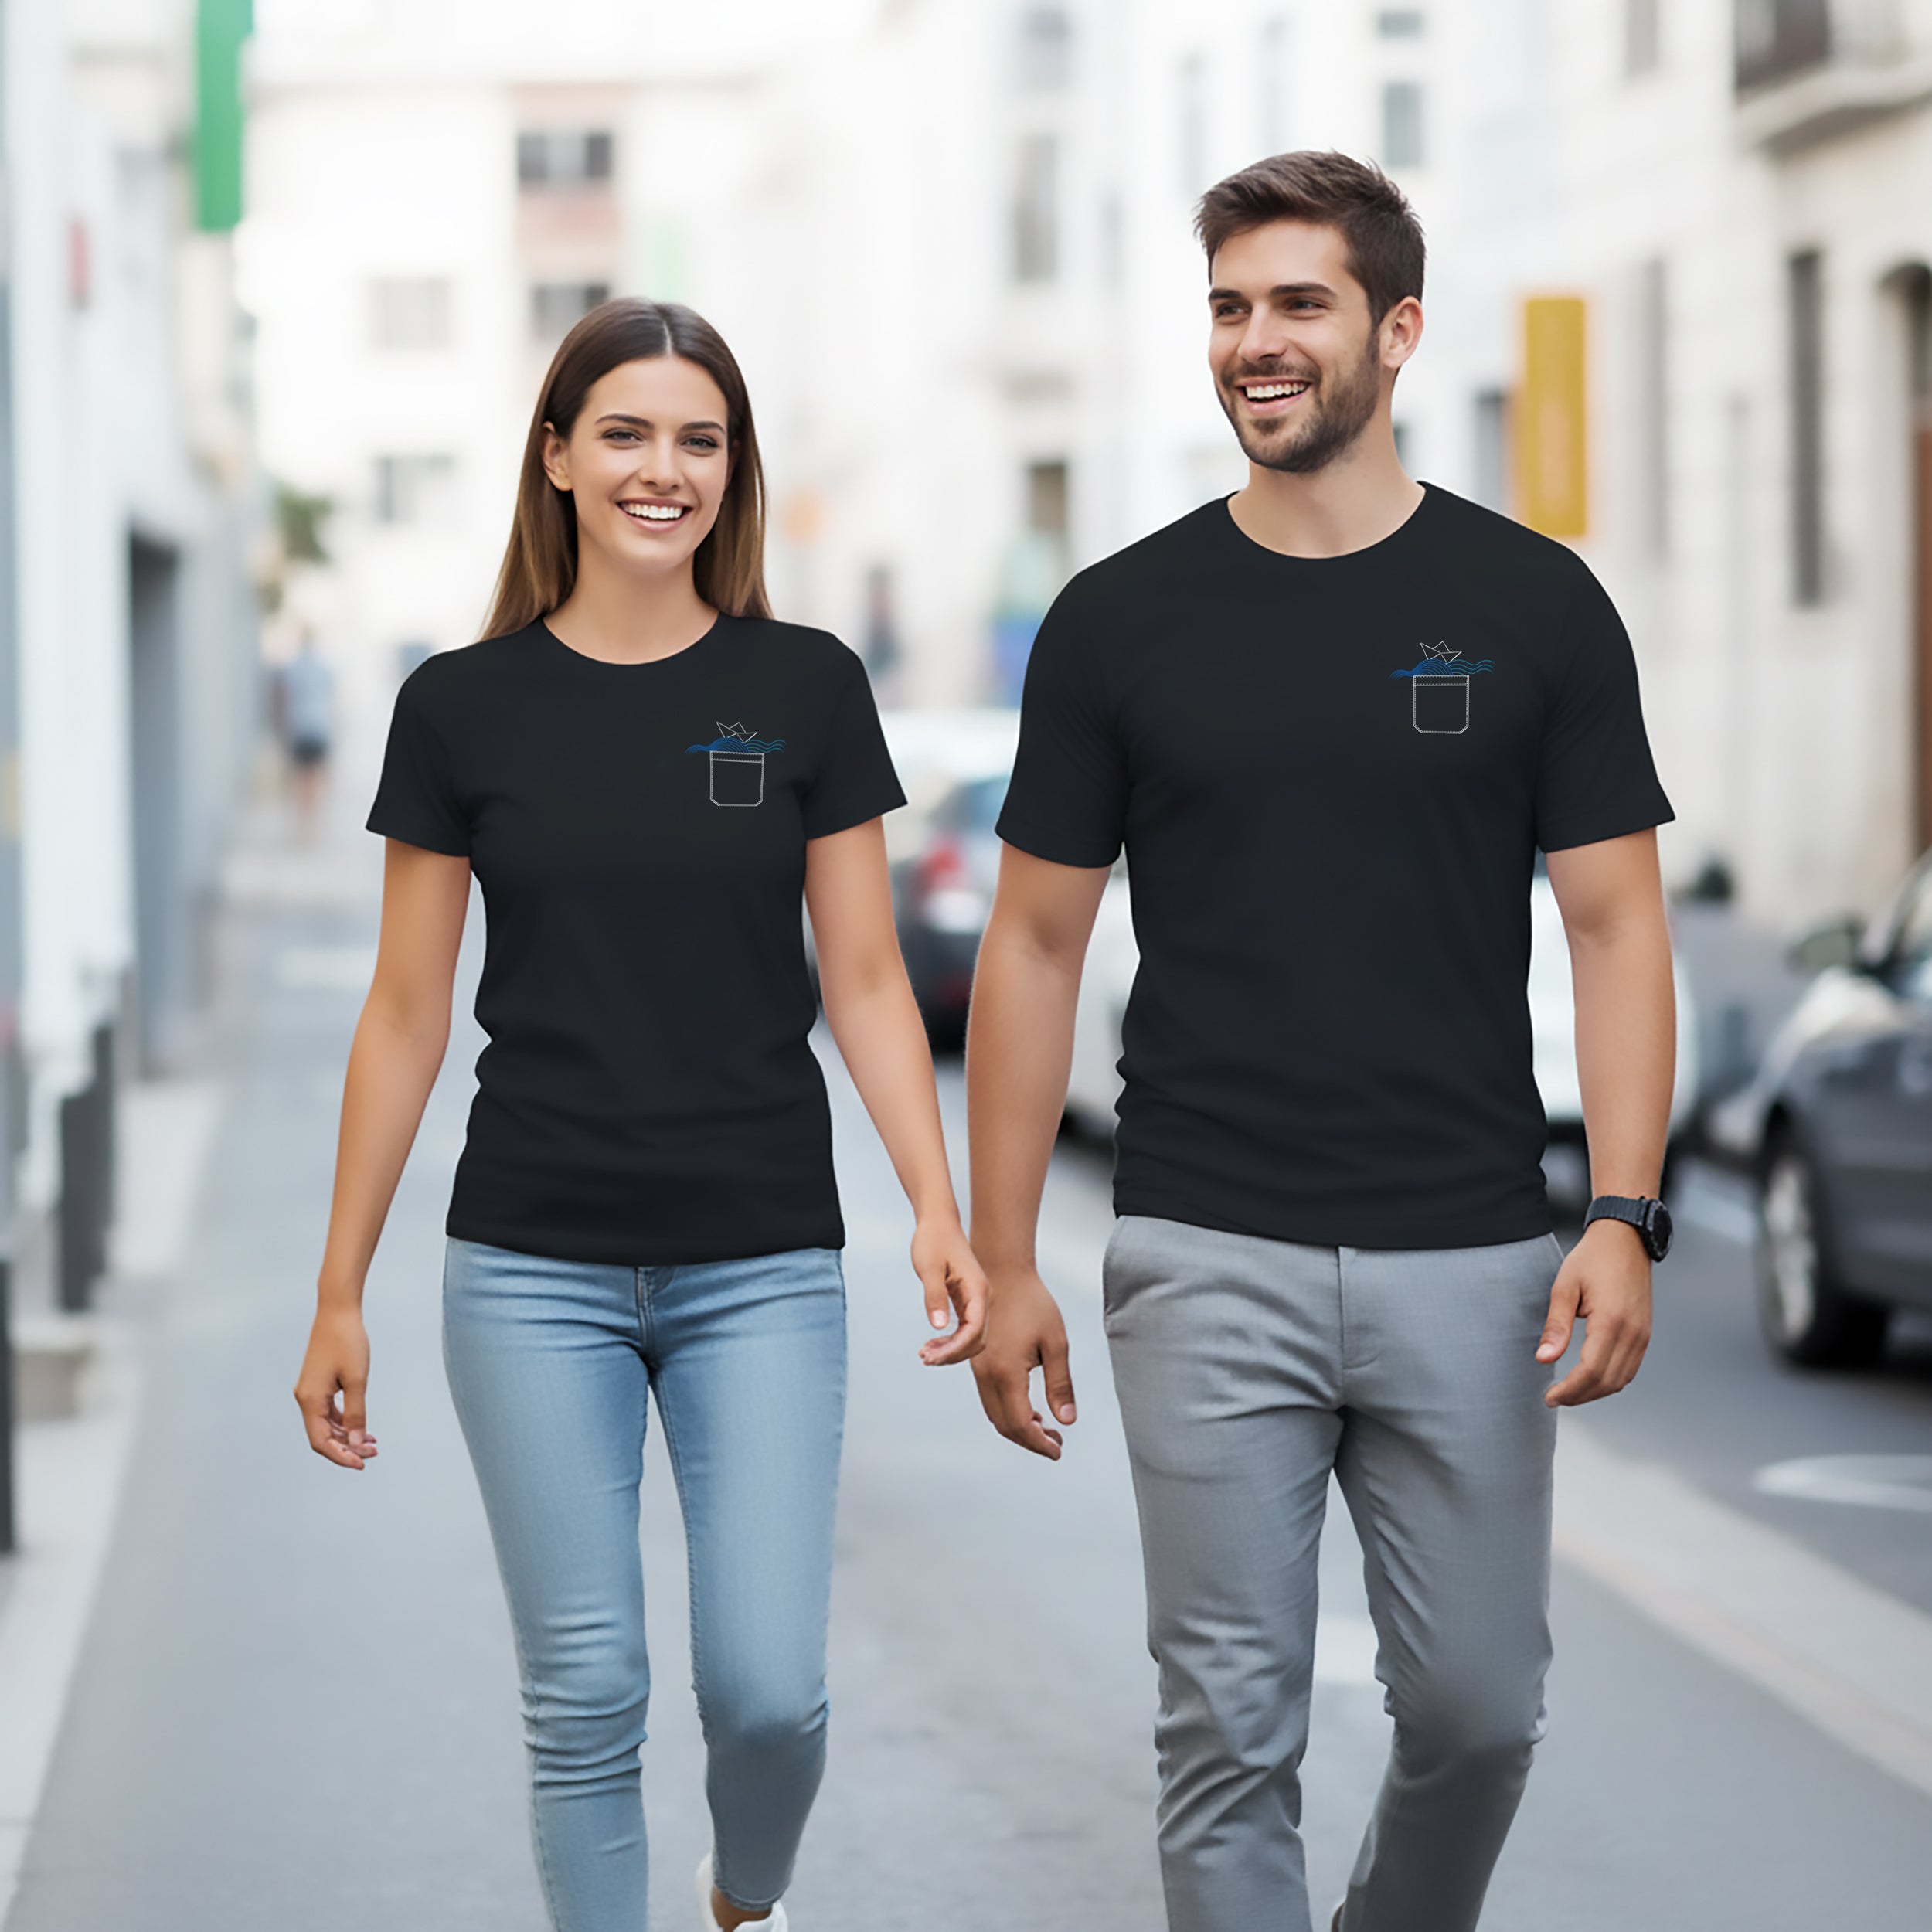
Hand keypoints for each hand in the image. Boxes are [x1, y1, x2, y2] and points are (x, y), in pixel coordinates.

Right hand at [294, 1303, 377, 1468]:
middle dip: (346, 1448)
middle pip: (322, 1436)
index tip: (362, 1463)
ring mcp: (310, 1391)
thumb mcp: (357, 1380)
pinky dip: (343, 1421)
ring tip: (372, 1442)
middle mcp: (305, 1398)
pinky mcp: (317, 1384)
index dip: (340, 1456)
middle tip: (373, 1452)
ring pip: (325, 1425)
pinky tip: (361, 1426)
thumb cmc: (347, 1341)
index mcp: (310, 1399)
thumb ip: (356, 1414)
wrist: (337, 1311)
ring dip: (346, 1436)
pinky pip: (328, 1411)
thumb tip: (357, 1443)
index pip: (320, 1441)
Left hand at [912, 1216, 990, 1365]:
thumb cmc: (933, 1240)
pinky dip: (949, 1340)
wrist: (938, 1222)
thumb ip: (934, 1297)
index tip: (932, 1357)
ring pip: (970, 1337)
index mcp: (977, 1290)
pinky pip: (963, 1328)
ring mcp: (975, 1300)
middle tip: (926, 1358)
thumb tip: (937, 1327)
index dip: (954, 1349)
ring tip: (925, 1355)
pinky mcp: (966, 1300)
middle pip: (975, 1339)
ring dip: (950, 1350)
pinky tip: (931, 1345)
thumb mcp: (929, 1268)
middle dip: (953, 1354)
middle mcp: (981, 1297)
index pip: (974, 1331)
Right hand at [970, 1265, 1075, 1458]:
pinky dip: (1008, 1411)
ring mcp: (977, 1369)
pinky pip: (990, 1398)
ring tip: (1046, 1428)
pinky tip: (1029, 1408)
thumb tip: (1066, 1420)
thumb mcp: (1056, 1343)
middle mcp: (986, 1375)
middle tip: (1056, 1443)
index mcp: (1006, 1372)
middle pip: (1004, 1425)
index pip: (1020, 1424)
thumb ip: (1060, 1385)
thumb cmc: (1031, 1303)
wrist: (1001, 1273)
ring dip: (1019, 1427)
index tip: (1058, 1450)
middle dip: (1030, 1440)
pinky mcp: (976, 1363)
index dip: (1039, 1443)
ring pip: (994, 1413)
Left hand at [1538, 1221, 1652, 1406]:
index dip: (1569, 1390)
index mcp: (1611, 1322)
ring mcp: (1643, 1335)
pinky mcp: (1645, 1333)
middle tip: (1555, 1398)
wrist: (1625, 1240)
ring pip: (1621, 1380)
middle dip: (1579, 1396)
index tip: (1549, 1397)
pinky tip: (1591, 1378)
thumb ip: (1556, 1326)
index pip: (1590, 1372)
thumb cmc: (1593, 1259)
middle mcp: (1633, 1333)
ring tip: (1569, 1392)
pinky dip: (1610, 1380)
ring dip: (1595, 1392)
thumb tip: (1544, 1358)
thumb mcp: (1564, 1287)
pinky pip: (1630, 1368)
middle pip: (1607, 1382)